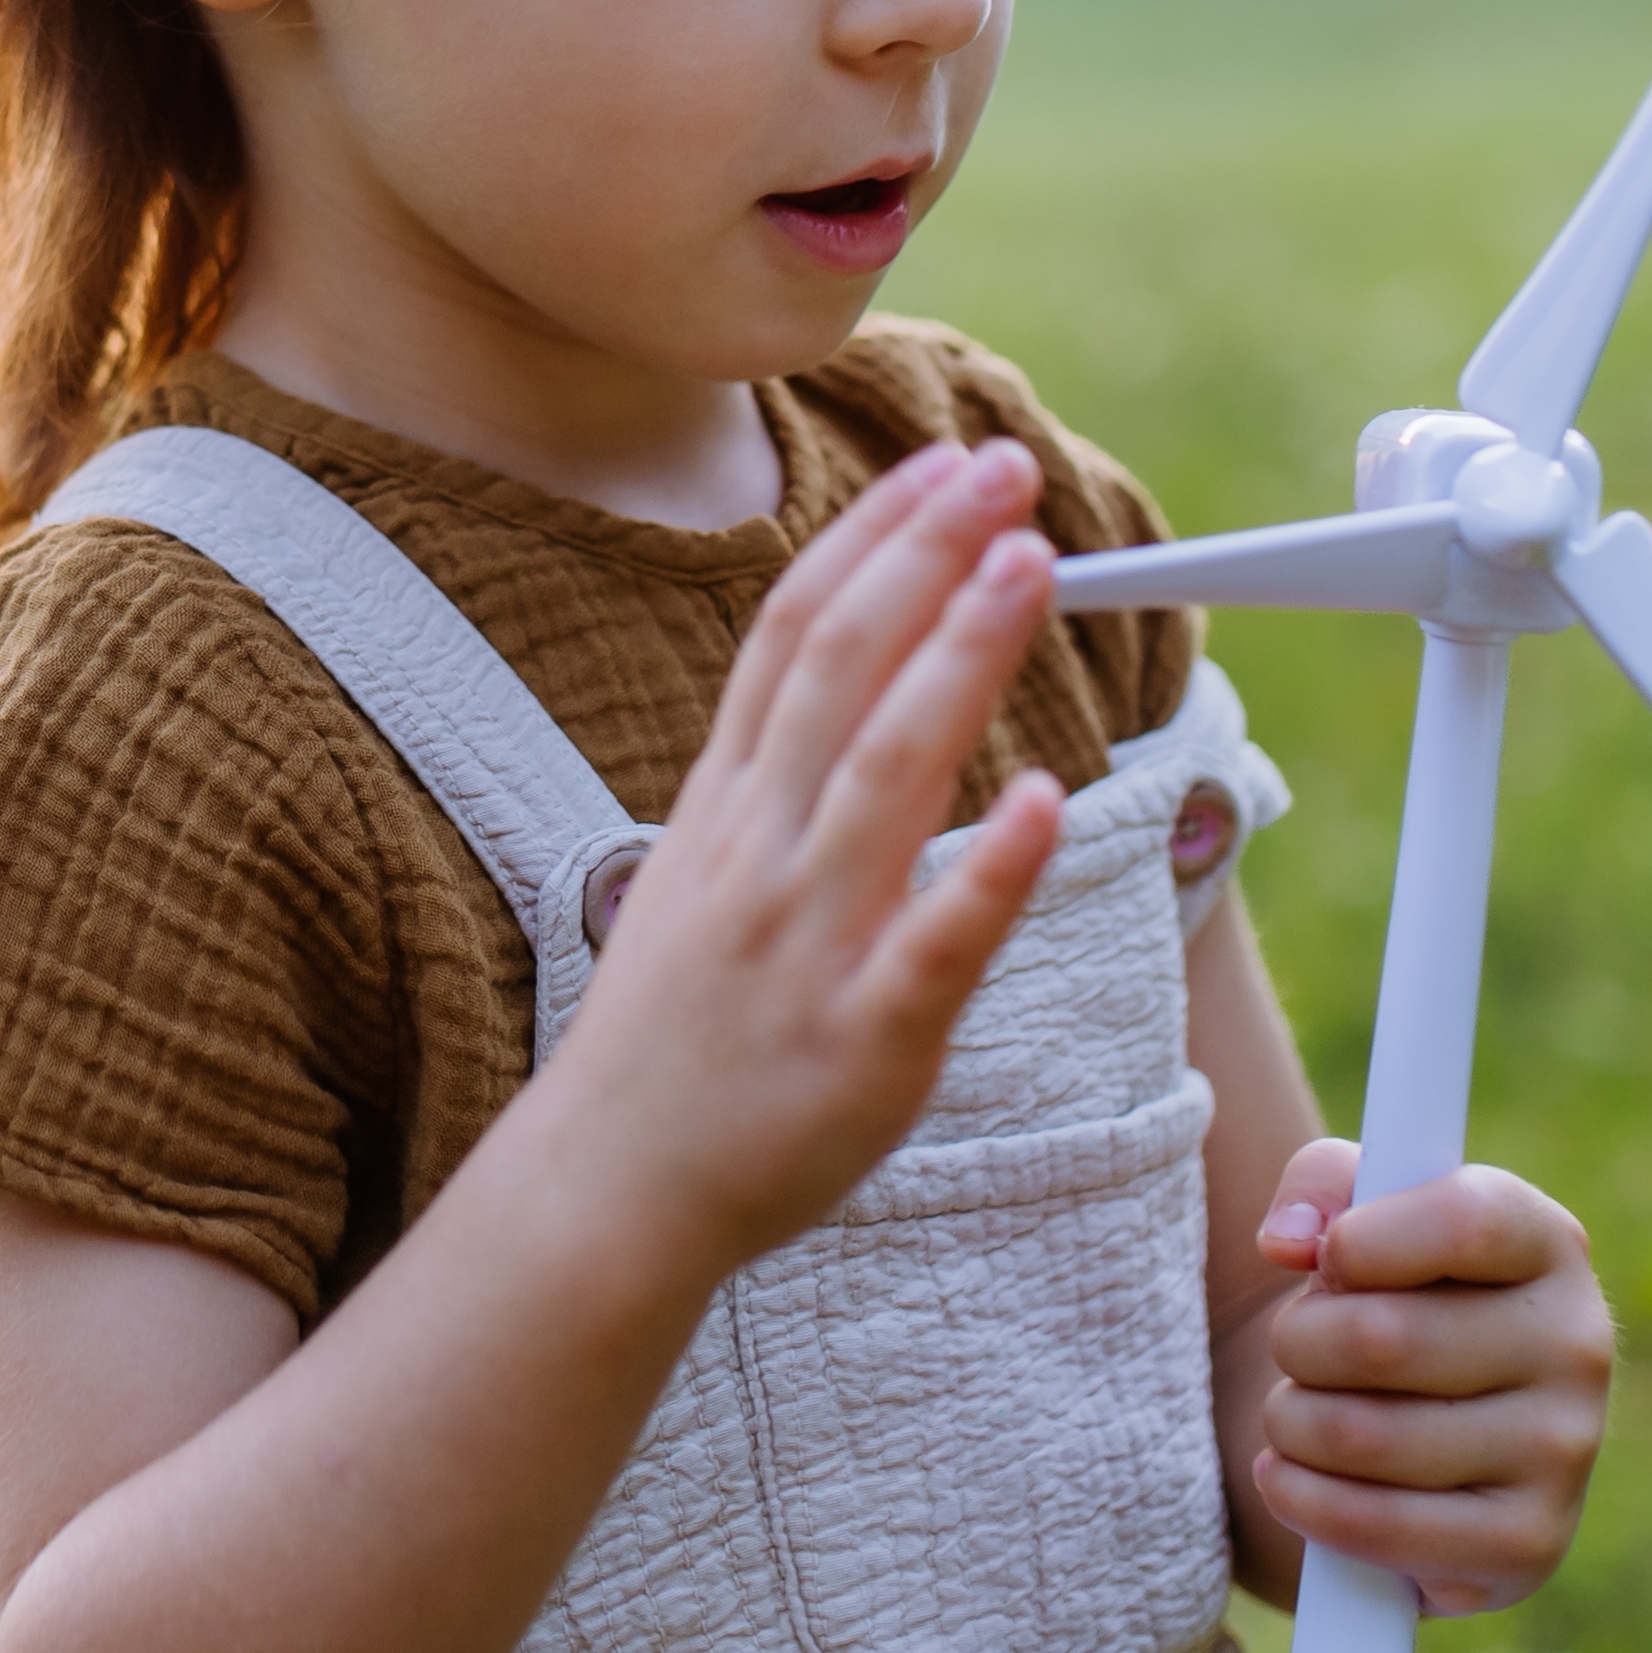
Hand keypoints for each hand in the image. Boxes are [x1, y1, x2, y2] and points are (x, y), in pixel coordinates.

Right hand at [519, 438, 1065, 1282]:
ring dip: (958, 660)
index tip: (938, 467)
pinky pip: (933, 942)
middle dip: (924, 557)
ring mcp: (809, 941)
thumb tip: (853, 683)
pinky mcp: (864, 1037)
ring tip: (1028, 566)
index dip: (870, 541)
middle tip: (1001, 469)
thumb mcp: (699, 876)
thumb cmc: (676, 1034)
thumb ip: (771, 782)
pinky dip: (984, 869)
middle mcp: (762, 853)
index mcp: (726, 807)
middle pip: (841, 674)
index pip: (795, 637)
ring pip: (884, 774)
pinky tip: (1039, 799)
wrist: (612, 1186)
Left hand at [1246, 1143, 1612, 1615]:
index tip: (1328, 1261)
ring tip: (1297, 1413)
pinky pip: (1374, 1525)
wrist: (1419, 1429)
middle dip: (1296, 1342)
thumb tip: (1289, 1241)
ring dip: (1290, 1423)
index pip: (1463, 1223)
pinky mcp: (1527, 1545)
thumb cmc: (1383, 1296)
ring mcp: (1563, 1452)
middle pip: (1381, 1337)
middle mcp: (1577, 1345)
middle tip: (1296, 1349)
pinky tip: (1288, 1477)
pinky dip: (1299, 1499)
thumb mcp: (1355, 1211)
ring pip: (1360, 1435)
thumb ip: (1320, 1184)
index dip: (1361, 1241)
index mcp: (1547, 1243)